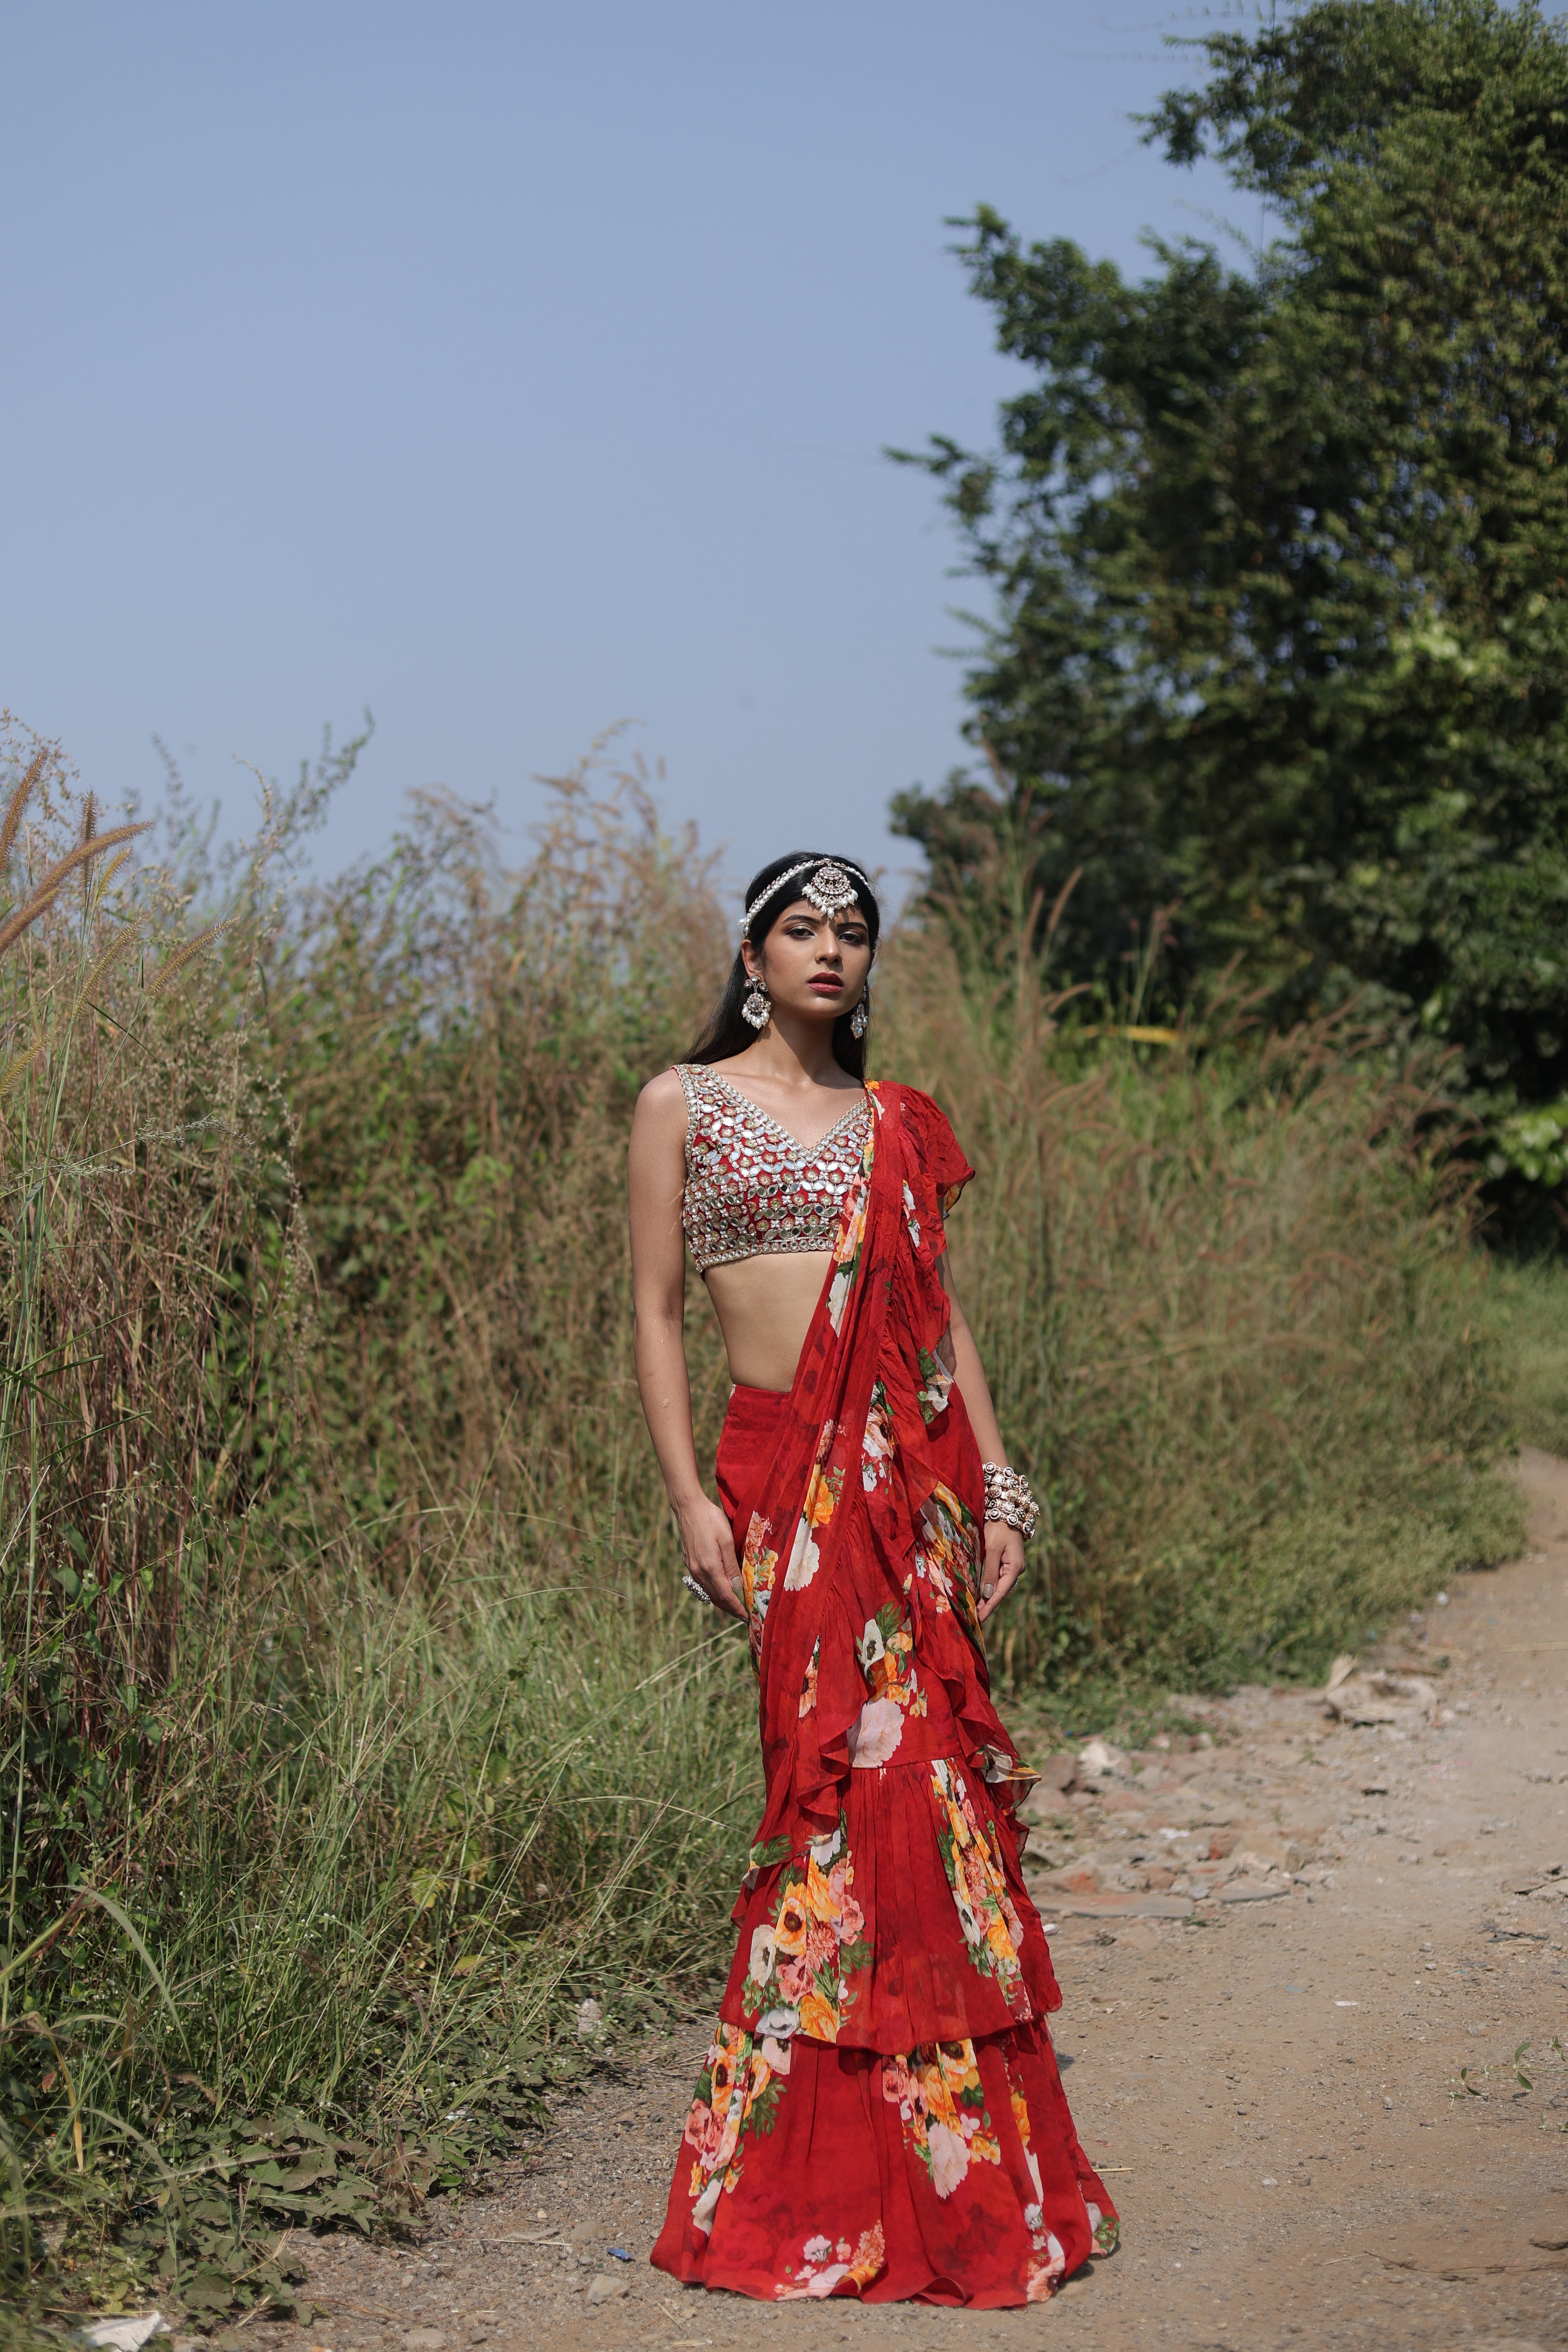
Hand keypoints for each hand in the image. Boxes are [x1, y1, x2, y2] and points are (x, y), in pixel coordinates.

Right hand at [674, 1492, 747, 1620]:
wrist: (688, 1507)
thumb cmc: (710, 1519)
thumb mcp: (726, 1540)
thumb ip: (731, 1565)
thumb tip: (737, 1587)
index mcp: (709, 1567)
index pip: (725, 1596)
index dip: (737, 1609)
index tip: (748, 1617)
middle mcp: (698, 1572)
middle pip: (716, 1598)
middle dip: (731, 1609)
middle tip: (745, 1615)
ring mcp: (692, 1568)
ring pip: (708, 1592)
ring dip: (723, 1601)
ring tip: (736, 1605)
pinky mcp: (688, 1563)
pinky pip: (703, 1583)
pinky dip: (714, 1591)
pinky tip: (722, 1588)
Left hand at [977, 1520, 1024, 1623]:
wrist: (1006, 1512)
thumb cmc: (998, 1528)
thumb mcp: (991, 1549)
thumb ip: (990, 1571)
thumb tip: (988, 1594)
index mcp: (1015, 1568)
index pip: (1000, 1593)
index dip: (989, 1607)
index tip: (979, 1619)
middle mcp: (1016, 1570)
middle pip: (1000, 1592)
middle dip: (987, 1605)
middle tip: (973, 1618)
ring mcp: (1012, 1566)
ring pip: (999, 1586)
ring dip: (987, 1597)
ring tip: (974, 1609)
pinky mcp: (1007, 1562)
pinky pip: (997, 1578)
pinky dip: (989, 1587)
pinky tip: (980, 1594)